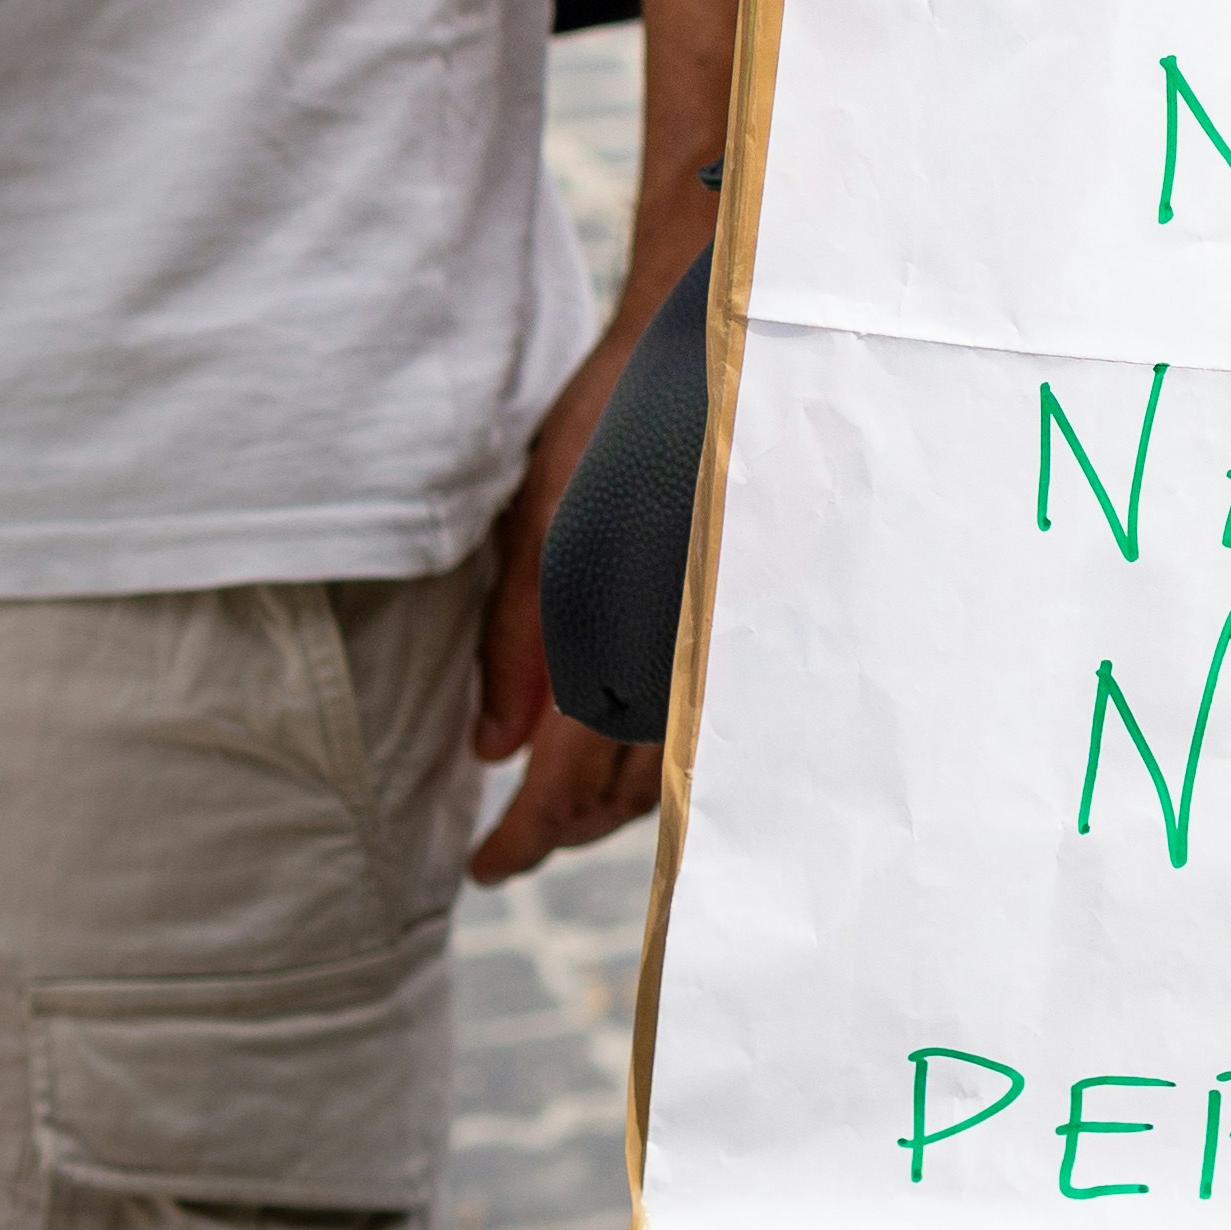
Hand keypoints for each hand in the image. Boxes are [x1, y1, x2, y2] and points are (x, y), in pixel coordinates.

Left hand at [469, 300, 667, 884]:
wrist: (713, 363)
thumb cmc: (612, 433)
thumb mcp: (536, 531)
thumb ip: (513, 649)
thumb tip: (491, 751)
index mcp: (620, 641)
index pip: (565, 784)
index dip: (523, 838)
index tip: (485, 866)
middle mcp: (683, 662)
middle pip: (626, 799)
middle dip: (566, 827)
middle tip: (512, 837)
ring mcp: (723, 651)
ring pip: (674, 773)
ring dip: (612, 801)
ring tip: (559, 799)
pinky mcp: (745, 632)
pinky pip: (706, 728)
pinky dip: (660, 757)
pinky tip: (626, 746)